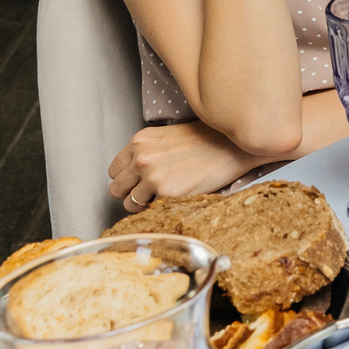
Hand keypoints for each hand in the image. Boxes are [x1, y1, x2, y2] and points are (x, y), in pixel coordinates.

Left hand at [109, 121, 271, 208]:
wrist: (234, 146)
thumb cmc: (206, 140)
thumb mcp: (168, 137)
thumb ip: (147, 152)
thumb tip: (134, 176)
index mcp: (140, 141)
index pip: (114, 171)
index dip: (129, 178)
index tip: (142, 181)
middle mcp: (141, 157)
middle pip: (116, 188)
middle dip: (132, 193)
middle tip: (153, 192)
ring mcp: (152, 176)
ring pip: (129, 204)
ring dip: (145, 204)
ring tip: (166, 195)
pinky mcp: (166, 193)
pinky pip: (150, 211)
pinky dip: (161, 208)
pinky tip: (178, 196)